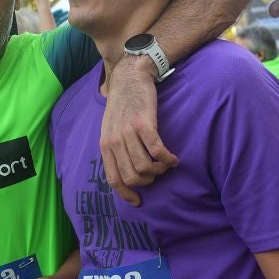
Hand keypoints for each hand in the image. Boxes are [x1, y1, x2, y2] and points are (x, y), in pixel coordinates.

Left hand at [101, 56, 177, 205]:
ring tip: (166, 165)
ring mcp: (128, 133)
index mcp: (105, 145)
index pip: (113, 179)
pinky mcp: (144, 124)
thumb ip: (116, 149)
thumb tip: (127, 173)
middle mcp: (114, 141)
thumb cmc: (123, 104)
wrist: (130, 77)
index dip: (127, 194)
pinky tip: (173, 159)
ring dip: (160, 171)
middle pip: (132, 177)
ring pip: (146, 167)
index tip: (138, 201)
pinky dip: (168, 160)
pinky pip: (157, 151)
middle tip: (157, 174)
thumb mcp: (111, 128)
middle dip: (148, 181)